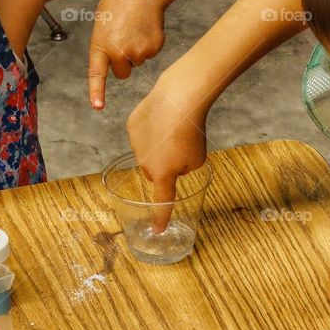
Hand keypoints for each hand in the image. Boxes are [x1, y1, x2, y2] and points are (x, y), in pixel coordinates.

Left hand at [87, 0, 165, 109]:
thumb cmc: (119, 3)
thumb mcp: (103, 25)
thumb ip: (106, 46)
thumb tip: (119, 63)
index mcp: (101, 45)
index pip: (98, 74)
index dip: (97, 92)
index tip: (98, 106)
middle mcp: (119, 52)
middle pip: (123, 73)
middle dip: (124, 61)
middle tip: (124, 36)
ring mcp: (138, 51)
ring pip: (138, 61)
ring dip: (137, 48)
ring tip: (134, 25)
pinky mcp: (155, 47)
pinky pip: (151, 53)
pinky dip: (150, 42)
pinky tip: (146, 25)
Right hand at [127, 73, 208, 229]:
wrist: (178, 99)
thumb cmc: (192, 131)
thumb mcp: (197, 159)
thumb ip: (183, 169)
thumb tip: (172, 165)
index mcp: (162, 175)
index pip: (162, 202)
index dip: (161, 217)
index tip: (158, 229)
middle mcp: (144, 163)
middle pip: (152, 172)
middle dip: (163, 167)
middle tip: (180, 151)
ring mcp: (135, 144)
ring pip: (145, 152)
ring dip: (156, 147)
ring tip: (173, 129)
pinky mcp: (131, 125)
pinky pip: (141, 134)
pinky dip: (150, 129)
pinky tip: (162, 118)